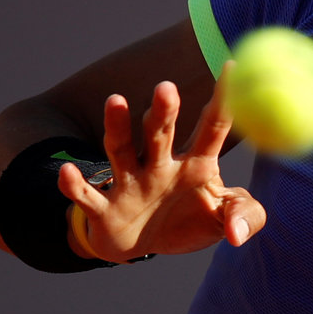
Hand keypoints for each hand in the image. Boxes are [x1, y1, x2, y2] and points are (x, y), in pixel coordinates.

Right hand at [57, 64, 266, 261]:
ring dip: (117, 127)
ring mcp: (130, 184)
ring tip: (115, 101)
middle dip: (163, 110)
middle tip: (167, 86)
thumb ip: (244, 217)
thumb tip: (238, 234)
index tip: (231, 65)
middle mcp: (160, 166)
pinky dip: (75, 186)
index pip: (213, 125)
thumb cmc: (188, 223)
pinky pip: (87, 196)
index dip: (223, 99)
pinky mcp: (104, 209)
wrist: (144, 247)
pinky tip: (68, 174)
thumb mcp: (223, 220)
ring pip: (121, 150)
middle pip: (161, 132)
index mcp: (196, 164)